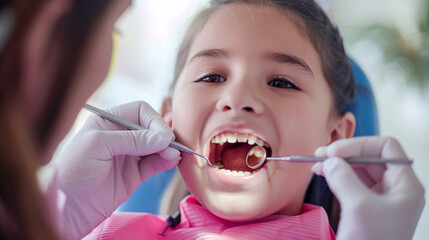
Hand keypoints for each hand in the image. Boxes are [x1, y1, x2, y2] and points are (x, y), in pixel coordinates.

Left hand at [53, 101, 180, 238]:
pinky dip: (166, 161)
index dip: (154, 121)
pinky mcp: (135, 174)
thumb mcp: (98, 145)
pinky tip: (171, 161)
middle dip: (164, 135)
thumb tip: (163, 137)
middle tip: (171, 146)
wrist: (66, 206)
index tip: (163, 135)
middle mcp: (121, 136)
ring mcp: (129, 155)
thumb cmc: (73, 170)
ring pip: (157, 146)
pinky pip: (155, 164)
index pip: (140, 111)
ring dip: (168, 149)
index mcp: (109, 121)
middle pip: (152, 128)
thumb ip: (132, 139)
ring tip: (174, 156)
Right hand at [312, 136, 424, 239]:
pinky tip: (323, 174)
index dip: (359, 145)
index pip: (386, 148)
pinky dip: (337, 176)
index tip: (334, 151)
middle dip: (345, 153)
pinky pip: (353, 183)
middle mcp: (397, 189)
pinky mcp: (368, 207)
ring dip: (339, 164)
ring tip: (317, 164)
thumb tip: (329, 160)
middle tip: (320, 154)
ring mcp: (382, 199)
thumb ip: (343, 177)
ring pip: (360, 169)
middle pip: (371, 157)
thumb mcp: (358, 206)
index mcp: (406, 186)